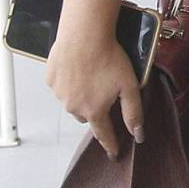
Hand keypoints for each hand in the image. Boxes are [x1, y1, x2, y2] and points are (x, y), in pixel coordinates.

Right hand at [45, 33, 144, 158]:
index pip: (104, 134)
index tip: (113, 153)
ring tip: (91, 74)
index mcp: (94, 110)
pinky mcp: (51, 79)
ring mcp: (59, 93)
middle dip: (95, 109)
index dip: (110, 144)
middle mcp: (73, 106)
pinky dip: (69, 81)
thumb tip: (137, 134)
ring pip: (72, 101)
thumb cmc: (108, 57)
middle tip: (104, 91)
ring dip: (81, 94)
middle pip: (87, 116)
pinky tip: (78, 67)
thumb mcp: (129, 86)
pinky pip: (61, 86)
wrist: (84, 34)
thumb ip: (133, 113)